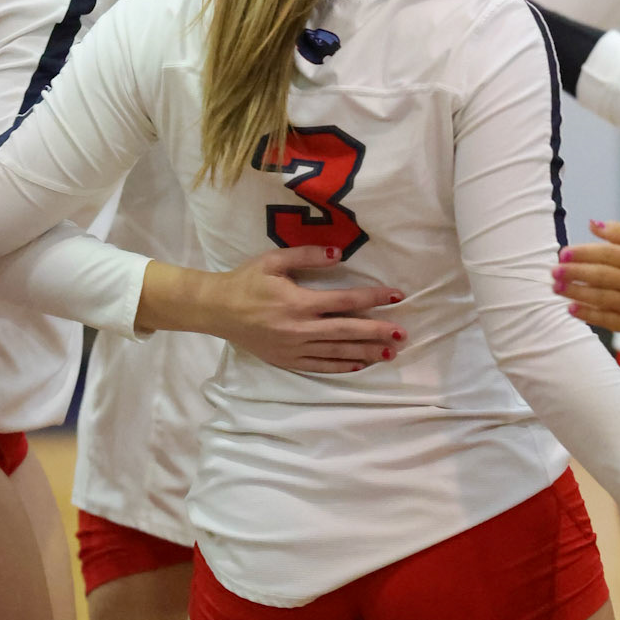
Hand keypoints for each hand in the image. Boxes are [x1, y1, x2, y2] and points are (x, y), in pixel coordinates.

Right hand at [140, 249, 409, 374]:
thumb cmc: (246, 281)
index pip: (345, 302)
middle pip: (347, 332)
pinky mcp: (287, 360)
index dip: (373, 299)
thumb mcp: (273, 261)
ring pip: (338, 353)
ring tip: (390, 352)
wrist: (216, 310)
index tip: (396, 296)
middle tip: (403, 333)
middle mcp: (300, 329)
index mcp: (299, 302)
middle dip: (377, 332)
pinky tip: (360, 364)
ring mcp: (294, 348)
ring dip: (366, 352)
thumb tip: (340, 254)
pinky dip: (342, 366)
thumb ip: (307, 255)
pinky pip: (320, 366)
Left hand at [551, 219, 619, 333]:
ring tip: (556, 288)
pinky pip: (607, 320)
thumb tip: (591, 223)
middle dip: (576, 273)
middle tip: (553, 271)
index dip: (584, 253)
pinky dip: (588, 315)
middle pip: (602, 277)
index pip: (607, 254)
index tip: (562, 253)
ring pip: (602, 298)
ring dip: (577, 294)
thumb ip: (617, 231)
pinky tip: (571, 309)